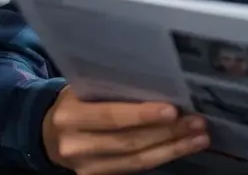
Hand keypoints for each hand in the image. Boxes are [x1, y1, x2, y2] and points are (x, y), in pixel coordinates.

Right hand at [42, 86, 209, 173]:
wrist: (48, 133)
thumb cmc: (76, 101)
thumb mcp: (83, 88)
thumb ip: (113, 86)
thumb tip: (161, 80)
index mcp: (70, 115)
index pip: (111, 117)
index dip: (143, 115)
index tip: (173, 110)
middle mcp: (75, 145)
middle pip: (129, 141)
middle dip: (168, 133)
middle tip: (197, 122)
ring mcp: (86, 167)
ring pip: (136, 160)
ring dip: (173, 148)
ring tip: (199, 137)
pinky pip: (135, 169)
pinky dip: (162, 156)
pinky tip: (182, 146)